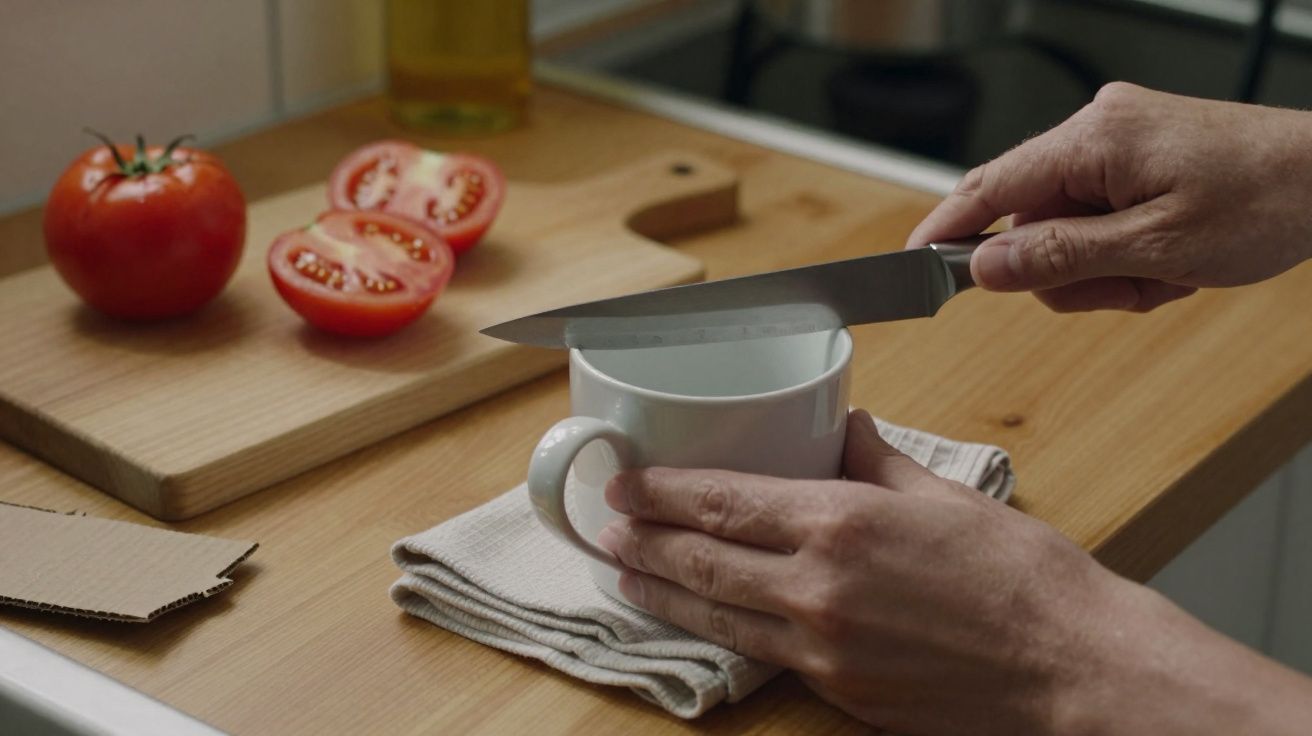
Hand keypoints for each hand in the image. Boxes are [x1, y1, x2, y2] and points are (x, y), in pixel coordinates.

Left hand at [597, 410, 1311, 733]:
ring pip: (718, 616)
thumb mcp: (948, 496)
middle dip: (645, 541)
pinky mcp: (839, 692)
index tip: (624, 483)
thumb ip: (879, 460)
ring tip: (624, 575)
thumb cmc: (1026, 581)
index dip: (664, 492)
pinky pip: (760, 656)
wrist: (1076, 673)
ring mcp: (823, 648)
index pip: (724, 502)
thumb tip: (846, 429)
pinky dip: (718, 634)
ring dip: (663, 594)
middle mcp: (818, 587)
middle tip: (605, 526)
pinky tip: (702, 622)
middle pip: (704, 562)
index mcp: (843, 522)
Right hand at [908, 82, 1311, 311]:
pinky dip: (1127, 254)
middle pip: (1030, 220)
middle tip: (1129, 288)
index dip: (946, 229)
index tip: (909, 263)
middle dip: (1071, 270)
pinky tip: (1171, 262)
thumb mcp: (1155, 248)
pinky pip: (1100, 220)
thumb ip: (1059, 258)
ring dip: (1107, 270)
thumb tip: (985, 267)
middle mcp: (1098, 129)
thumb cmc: (1267, 200)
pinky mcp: (1139, 157)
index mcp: (1093, 139)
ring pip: (1066, 231)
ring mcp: (1120, 142)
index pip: (989, 186)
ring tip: (1164, 274)